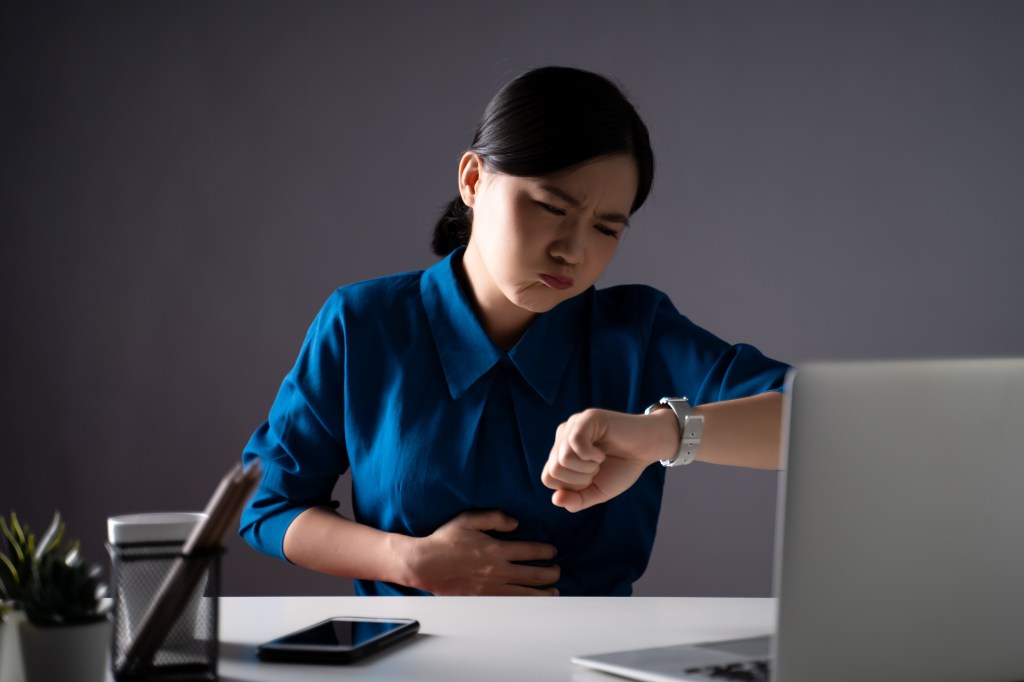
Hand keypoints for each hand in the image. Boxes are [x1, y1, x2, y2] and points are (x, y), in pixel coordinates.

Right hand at [401, 510, 559, 595]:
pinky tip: (532, 603)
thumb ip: (495, 518)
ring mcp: (492, 588)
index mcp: (497, 549)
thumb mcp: (469, 520)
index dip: (546, 551)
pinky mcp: (484, 600)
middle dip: (551, 573)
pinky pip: (511, 604)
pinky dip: (526, 604)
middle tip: (557, 570)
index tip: (552, 551)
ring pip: (527, 593)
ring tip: (553, 591)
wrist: (425, 564)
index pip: (531, 551)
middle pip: (535, 574)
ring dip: (544, 592)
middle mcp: (498, 570)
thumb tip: (515, 523)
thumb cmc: (444, 541)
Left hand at [541, 408, 679, 512]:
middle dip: (580, 479)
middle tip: (597, 469)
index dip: (571, 487)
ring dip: (587, 468)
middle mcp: (562, 437)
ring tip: (600, 461)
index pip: (548, 478)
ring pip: (562, 459)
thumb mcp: (597, 491)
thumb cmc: (622, 467)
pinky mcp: (587, 418)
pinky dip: (591, 456)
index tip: (591, 479)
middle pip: (554, 470)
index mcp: (561, 453)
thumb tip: (556, 500)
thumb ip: (576, 500)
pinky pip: (575, 443)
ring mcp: (573, 426)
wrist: (647, 449)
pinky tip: (601, 453)